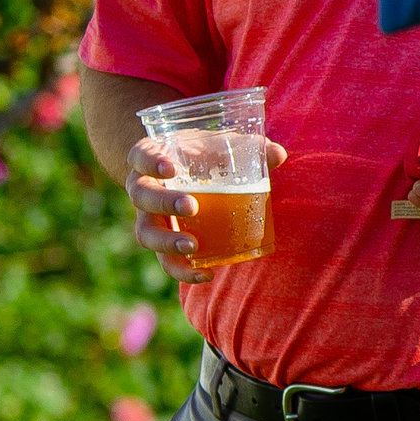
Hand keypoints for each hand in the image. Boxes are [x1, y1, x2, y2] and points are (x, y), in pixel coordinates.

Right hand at [127, 134, 285, 281]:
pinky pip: (165, 260)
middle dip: (164, 202)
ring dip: (167, 242)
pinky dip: (183, 271)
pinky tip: (206, 275)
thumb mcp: (217, 145)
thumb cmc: (201, 154)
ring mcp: (147, 217)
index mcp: (149, 158)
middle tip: (192, 206)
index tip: (170, 168)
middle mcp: (142, 188)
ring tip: (192, 246)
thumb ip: (246, 147)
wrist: (182, 171)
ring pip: (146, 233)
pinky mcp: (161, 243)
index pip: (140, 156)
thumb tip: (279, 154)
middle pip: (141, 196)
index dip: (151, 162)